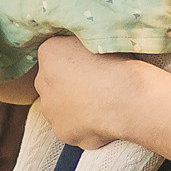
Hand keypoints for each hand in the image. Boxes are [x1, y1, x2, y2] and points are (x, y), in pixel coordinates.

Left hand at [33, 35, 135, 149]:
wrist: (128, 99)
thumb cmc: (118, 64)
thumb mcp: (96, 38)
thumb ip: (81, 45)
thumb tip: (83, 52)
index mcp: (50, 52)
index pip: (56, 55)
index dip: (74, 60)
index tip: (92, 64)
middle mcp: (42, 81)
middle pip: (54, 82)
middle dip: (70, 84)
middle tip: (96, 85)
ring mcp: (51, 111)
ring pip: (60, 108)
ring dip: (75, 106)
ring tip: (103, 104)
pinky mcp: (63, 132)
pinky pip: (73, 128)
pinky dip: (86, 126)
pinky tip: (104, 120)